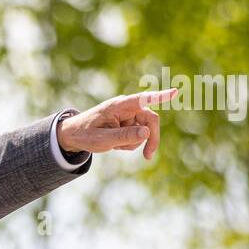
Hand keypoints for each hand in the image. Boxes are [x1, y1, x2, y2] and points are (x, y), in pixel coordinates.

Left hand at [56, 88, 177, 160]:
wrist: (74, 136)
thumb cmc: (85, 134)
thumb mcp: (102, 139)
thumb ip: (124, 136)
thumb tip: (147, 132)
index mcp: (118, 105)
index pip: (142, 99)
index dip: (159, 96)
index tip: (175, 92)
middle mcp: (127, 108)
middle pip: (151, 120)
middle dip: (151, 138)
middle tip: (148, 156)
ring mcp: (129, 115)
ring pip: (145, 130)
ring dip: (135, 142)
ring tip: (115, 145)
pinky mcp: (129, 123)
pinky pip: (139, 135)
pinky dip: (130, 143)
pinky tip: (116, 143)